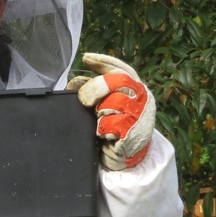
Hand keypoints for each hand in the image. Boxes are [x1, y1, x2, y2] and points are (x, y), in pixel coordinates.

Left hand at [67, 53, 155, 170]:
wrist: (127, 158)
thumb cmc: (115, 128)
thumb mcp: (106, 107)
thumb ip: (94, 93)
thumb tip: (74, 82)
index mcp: (135, 90)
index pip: (121, 68)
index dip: (103, 62)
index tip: (86, 58)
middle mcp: (141, 99)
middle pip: (117, 81)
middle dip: (95, 87)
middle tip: (84, 100)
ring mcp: (140, 116)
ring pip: (114, 103)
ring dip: (100, 111)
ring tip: (99, 120)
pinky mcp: (132, 134)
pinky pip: (111, 124)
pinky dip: (103, 128)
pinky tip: (103, 133)